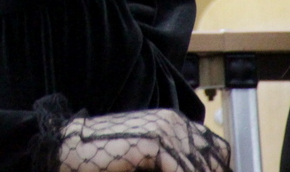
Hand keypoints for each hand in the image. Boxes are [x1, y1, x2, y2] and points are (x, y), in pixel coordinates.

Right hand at [59, 110, 230, 171]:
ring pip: (199, 168)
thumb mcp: (149, 161)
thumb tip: (196, 169)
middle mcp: (175, 122)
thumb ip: (172, 163)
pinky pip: (181, 171)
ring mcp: (166, 129)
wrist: (71, 148)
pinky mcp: (155, 141)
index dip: (215, 168)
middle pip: (213, 162)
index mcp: (176, 123)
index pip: (218, 151)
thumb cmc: (108, 158)